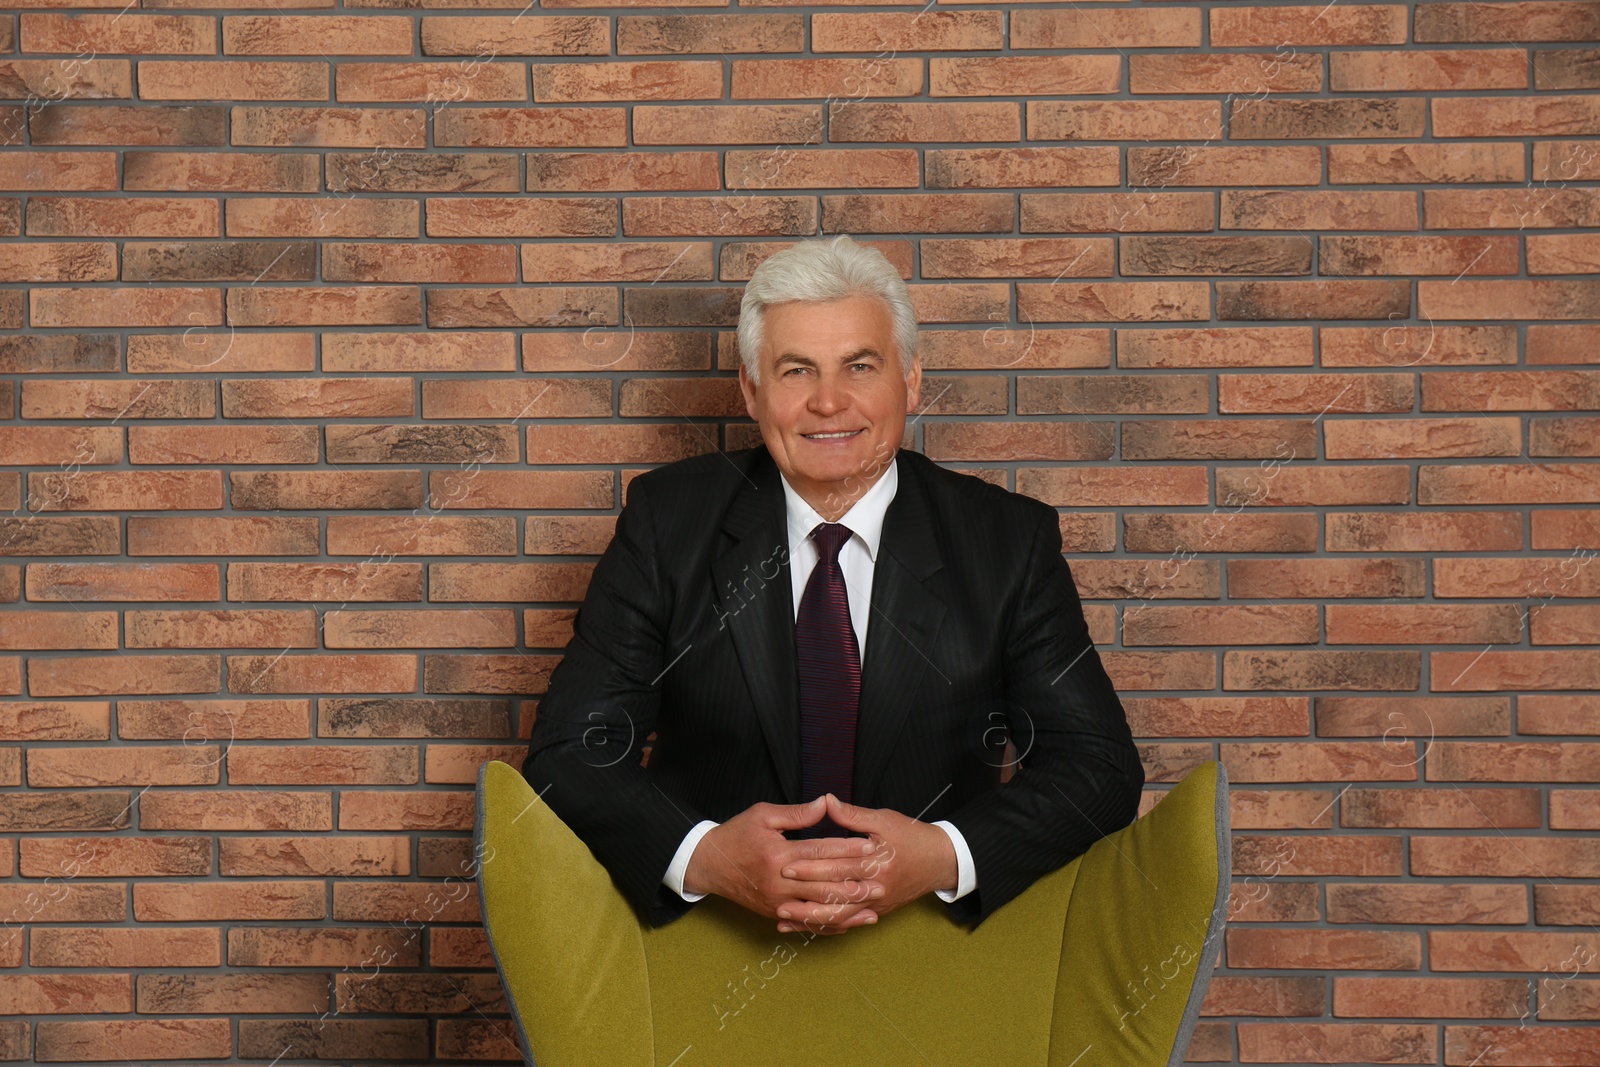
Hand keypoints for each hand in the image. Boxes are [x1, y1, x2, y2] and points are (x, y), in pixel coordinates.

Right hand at [682, 796, 885, 935]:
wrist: (708, 865)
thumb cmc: (736, 835)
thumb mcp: (762, 815)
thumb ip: (796, 813)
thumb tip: (826, 804)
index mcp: (778, 855)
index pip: (821, 853)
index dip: (848, 850)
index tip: (872, 847)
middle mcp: (779, 883)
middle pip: (825, 884)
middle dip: (855, 883)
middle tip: (882, 881)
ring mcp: (777, 902)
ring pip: (819, 910)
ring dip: (848, 910)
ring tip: (873, 907)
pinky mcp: (775, 914)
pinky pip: (806, 923)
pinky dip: (828, 925)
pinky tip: (848, 923)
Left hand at [776, 794, 956, 932]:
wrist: (941, 861)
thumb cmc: (912, 837)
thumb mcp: (884, 820)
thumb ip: (852, 815)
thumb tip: (826, 801)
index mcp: (876, 863)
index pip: (836, 866)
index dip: (809, 866)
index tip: (785, 864)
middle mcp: (876, 888)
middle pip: (834, 894)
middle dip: (803, 894)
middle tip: (777, 892)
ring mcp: (876, 904)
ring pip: (840, 917)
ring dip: (811, 919)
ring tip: (784, 918)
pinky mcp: (877, 912)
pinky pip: (848, 923)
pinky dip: (826, 926)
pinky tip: (808, 926)